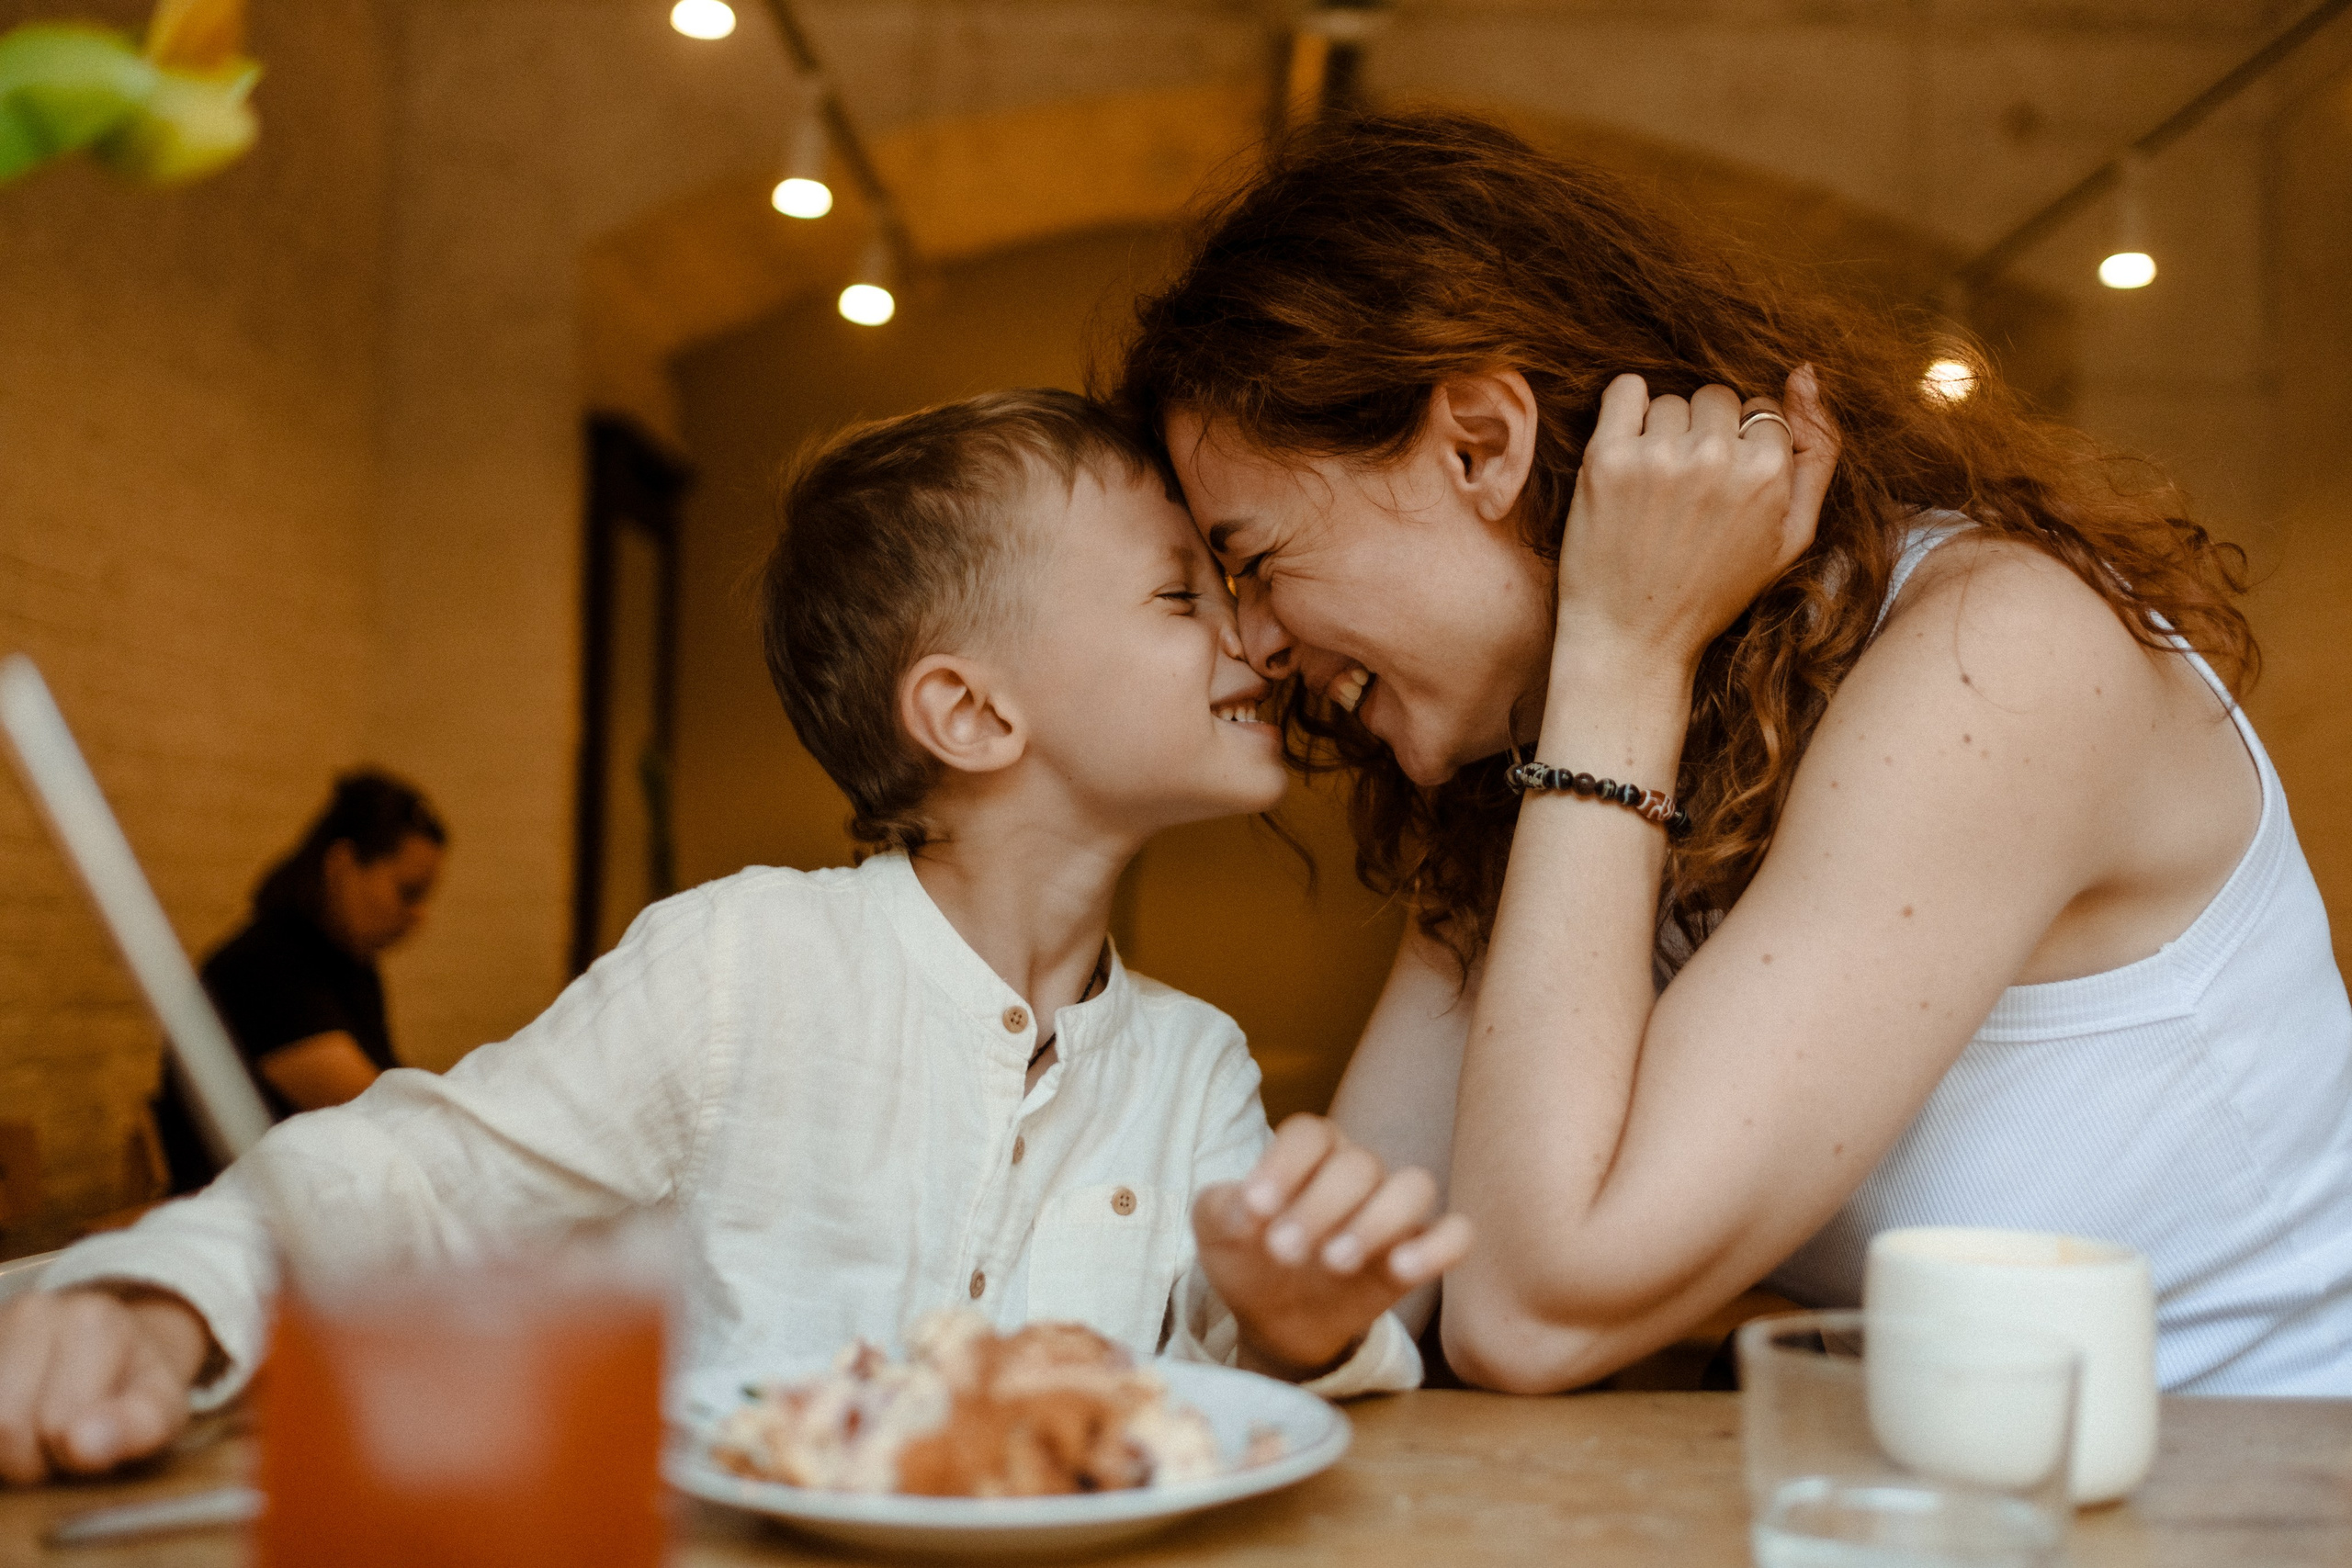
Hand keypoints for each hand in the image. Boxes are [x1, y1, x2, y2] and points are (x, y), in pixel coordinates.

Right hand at [0, 1287, 210, 1483]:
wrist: (113, 1345)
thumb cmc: (135, 1385)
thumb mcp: (161, 1408)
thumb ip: (138, 1426)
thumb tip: (84, 1443)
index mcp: (93, 1321)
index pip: (58, 1425)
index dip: (71, 1454)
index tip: (90, 1443)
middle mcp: (36, 1311)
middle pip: (4, 1428)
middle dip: (30, 1459)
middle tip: (59, 1445)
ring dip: (1, 1453)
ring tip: (33, 1437)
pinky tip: (11, 1424)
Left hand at [1192, 1114, 1473, 1379]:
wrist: (1275, 1316)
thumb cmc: (1247, 1256)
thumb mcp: (1216, 1231)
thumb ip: (1219, 1208)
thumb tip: (1246, 1209)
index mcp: (1309, 1152)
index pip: (1310, 1134)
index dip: (1284, 1164)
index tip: (1253, 1209)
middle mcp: (1357, 1171)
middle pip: (1359, 1163)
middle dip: (1319, 1206)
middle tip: (1282, 1252)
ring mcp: (1393, 1211)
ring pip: (1415, 1186)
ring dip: (1377, 1221)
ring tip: (1335, 1262)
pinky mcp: (1418, 1253)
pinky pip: (1456, 1234)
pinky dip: (1438, 1246)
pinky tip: (1402, 1269)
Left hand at [1555, 364, 1836, 677]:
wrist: (1633, 638)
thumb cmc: (1715, 591)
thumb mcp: (1792, 536)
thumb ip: (1819, 453)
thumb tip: (1806, 372)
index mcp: (1767, 474)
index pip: (1763, 411)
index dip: (1743, 445)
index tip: (1723, 487)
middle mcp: (1714, 458)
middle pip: (1718, 398)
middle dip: (1706, 433)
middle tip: (1688, 489)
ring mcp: (1657, 456)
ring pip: (1673, 400)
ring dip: (1664, 430)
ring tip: (1656, 486)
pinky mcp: (1605, 459)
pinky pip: (1625, 389)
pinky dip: (1627, 406)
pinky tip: (1627, 449)